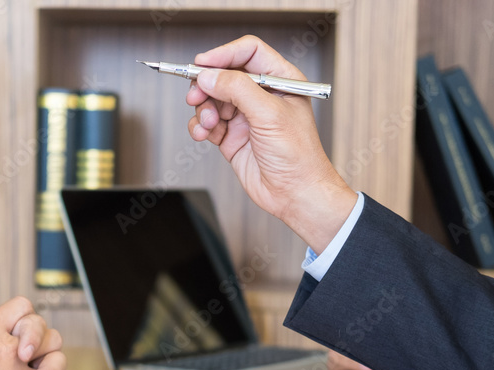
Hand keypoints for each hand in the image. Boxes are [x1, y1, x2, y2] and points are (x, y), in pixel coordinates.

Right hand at [186, 35, 356, 252]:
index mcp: (280, 80)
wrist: (294, 193)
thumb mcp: (269, 114)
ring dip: (203, 110)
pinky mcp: (231, 137)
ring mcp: (245, 116)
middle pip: (224, 75)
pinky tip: (203, 134)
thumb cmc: (298, 156)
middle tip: (195, 95)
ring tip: (208, 124)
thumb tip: (209, 76)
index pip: (248, 53)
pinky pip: (208, 123)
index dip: (224, 55)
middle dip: (207, 85)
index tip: (202, 64)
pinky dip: (200, 127)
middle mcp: (261, 96)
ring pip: (212, 100)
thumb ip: (237, 89)